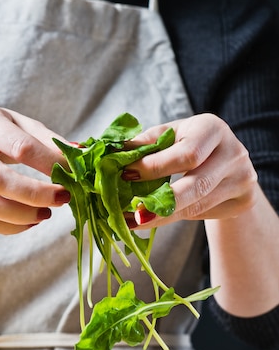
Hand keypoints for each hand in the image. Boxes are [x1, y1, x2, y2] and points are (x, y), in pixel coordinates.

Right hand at [0, 106, 69, 233]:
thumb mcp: (22, 125)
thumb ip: (49, 141)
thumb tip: (82, 154)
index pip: (19, 146)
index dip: (49, 163)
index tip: (73, 173)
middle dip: (34, 194)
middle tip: (63, 198)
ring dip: (21, 215)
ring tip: (46, 214)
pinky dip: (11, 226)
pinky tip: (32, 221)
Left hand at [124, 113, 257, 226]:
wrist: (227, 162)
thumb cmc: (188, 144)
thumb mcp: (168, 137)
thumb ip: (142, 145)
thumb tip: (106, 152)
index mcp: (212, 128)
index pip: (186, 154)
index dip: (155, 167)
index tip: (127, 176)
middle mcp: (234, 152)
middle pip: (197, 185)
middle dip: (162, 202)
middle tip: (134, 214)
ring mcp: (243, 179)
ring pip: (198, 206)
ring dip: (164, 216)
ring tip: (136, 220)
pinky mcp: (243, 200)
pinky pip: (204, 215)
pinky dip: (178, 218)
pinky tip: (158, 218)